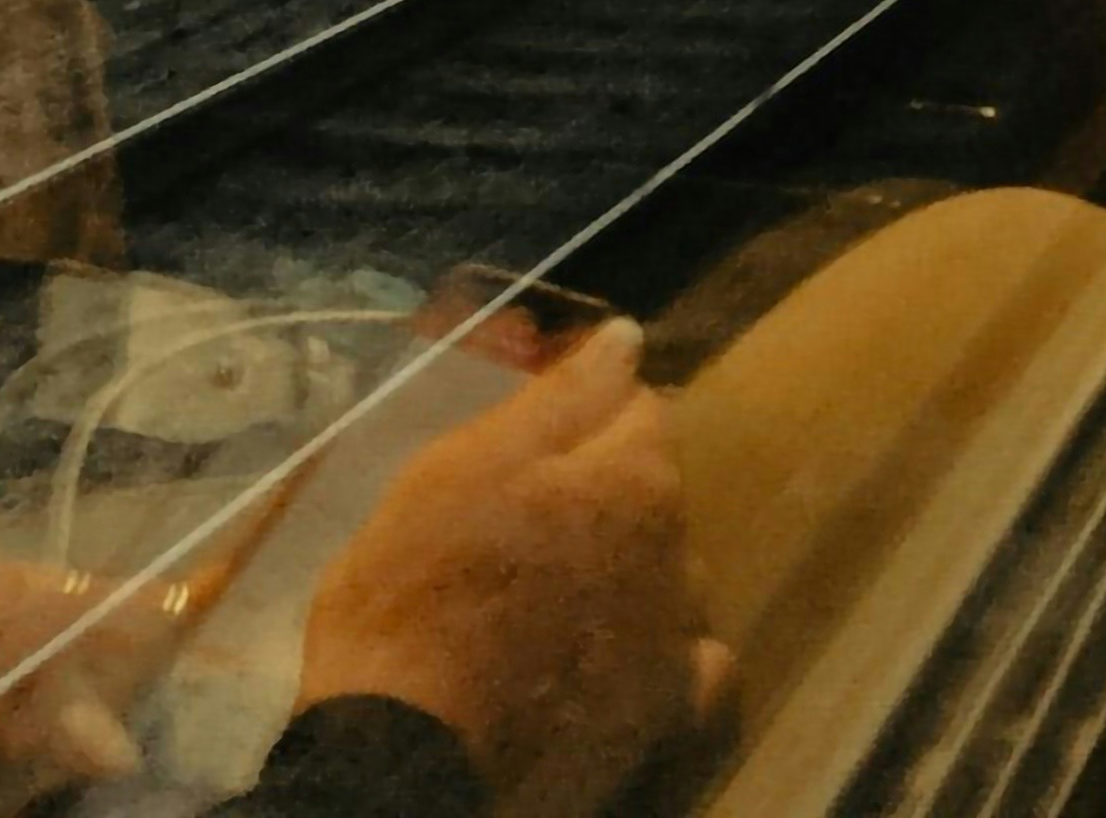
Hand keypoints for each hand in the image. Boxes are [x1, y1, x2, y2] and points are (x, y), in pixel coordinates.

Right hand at [298, 315, 727, 817]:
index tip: (530, 427)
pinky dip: (680, 663)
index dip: (583, 407)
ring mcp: (677, 649)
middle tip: (523, 526)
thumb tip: (626, 338)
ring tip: (561, 605)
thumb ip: (557, 402)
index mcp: (632, 482)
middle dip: (606, 494)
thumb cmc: (412, 600)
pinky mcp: (668, 730)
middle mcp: (677, 557)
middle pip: (656, 497)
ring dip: (638, 577)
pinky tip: (635, 668)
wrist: (401, 767)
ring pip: (676, 582)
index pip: (637, 406)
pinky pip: (704, 676)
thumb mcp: (458, 472)